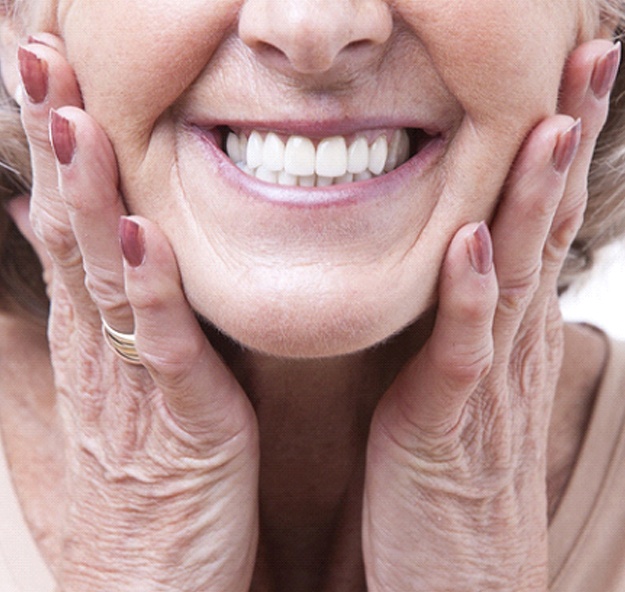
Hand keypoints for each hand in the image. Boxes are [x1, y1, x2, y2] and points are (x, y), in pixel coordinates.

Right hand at [14, 35, 258, 590]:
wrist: (146, 590)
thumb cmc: (135, 493)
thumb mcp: (111, 399)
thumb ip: (101, 327)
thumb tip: (81, 258)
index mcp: (91, 338)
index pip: (64, 226)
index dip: (54, 153)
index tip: (46, 83)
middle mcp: (98, 348)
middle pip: (69, 229)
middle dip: (55, 144)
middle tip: (39, 58)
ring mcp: (131, 383)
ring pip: (102, 273)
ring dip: (87, 195)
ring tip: (72, 117)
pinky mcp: (178, 420)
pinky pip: (161, 344)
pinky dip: (148, 288)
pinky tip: (140, 235)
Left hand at [362, 39, 618, 591]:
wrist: (459, 578)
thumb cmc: (449, 476)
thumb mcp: (458, 381)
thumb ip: (461, 320)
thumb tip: (460, 259)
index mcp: (504, 329)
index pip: (538, 221)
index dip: (556, 148)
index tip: (568, 75)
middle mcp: (508, 344)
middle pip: (546, 227)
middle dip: (570, 140)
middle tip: (593, 54)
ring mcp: (485, 383)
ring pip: (517, 274)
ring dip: (535, 198)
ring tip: (552, 121)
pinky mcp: (447, 425)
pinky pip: (461, 351)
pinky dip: (469, 296)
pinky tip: (474, 243)